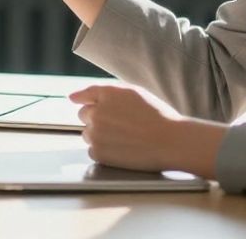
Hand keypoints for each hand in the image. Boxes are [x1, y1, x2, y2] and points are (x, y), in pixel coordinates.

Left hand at [69, 83, 224, 177]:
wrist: (171, 141)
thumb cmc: (158, 116)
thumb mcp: (134, 93)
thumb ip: (106, 92)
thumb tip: (74, 97)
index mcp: (107, 93)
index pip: (85, 94)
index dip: (82, 98)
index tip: (75, 100)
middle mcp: (97, 111)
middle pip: (84, 115)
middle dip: (97, 119)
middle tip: (118, 126)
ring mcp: (95, 133)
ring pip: (88, 134)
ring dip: (100, 136)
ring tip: (124, 139)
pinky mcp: (98, 152)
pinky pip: (93, 151)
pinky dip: (104, 152)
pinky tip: (122, 150)